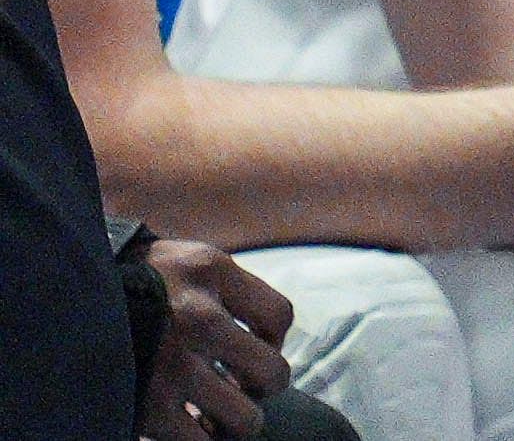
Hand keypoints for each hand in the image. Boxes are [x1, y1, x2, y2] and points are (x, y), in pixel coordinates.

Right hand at [136, 240, 292, 439]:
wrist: (61, 300)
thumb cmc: (124, 282)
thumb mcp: (179, 263)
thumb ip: (220, 288)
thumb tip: (258, 330)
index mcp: (212, 271)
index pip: (279, 316)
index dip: (274, 342)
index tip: (257, 350)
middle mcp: (201, 316)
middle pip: (271, 371)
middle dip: (261, 389)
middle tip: (243, 391)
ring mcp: (174, 364)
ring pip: (243, 419)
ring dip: (235, 424)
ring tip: (221, 419)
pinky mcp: (148, 406)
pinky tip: (191, 431)